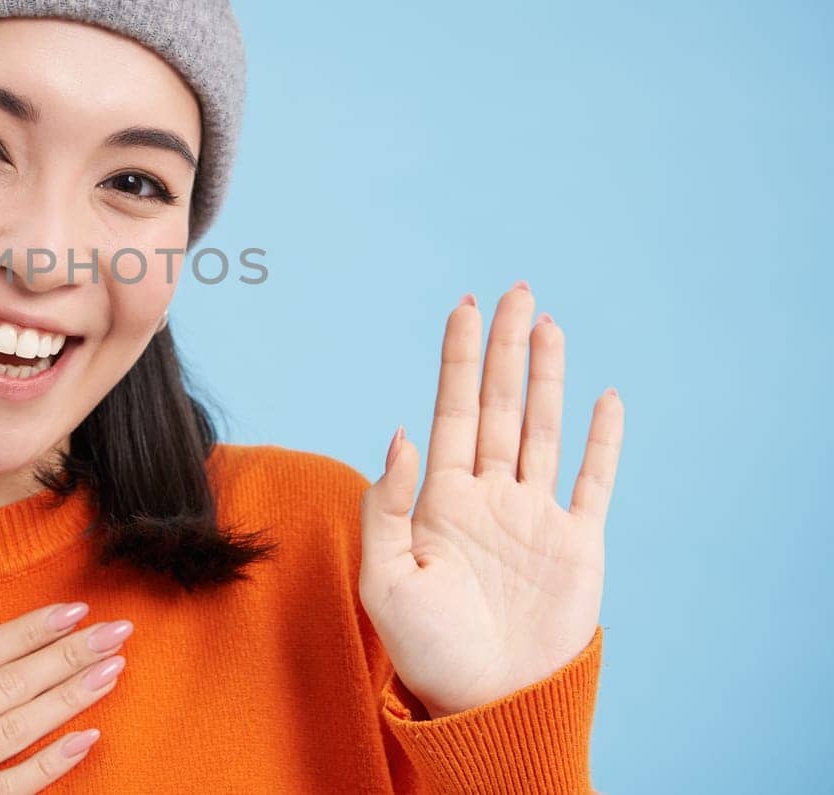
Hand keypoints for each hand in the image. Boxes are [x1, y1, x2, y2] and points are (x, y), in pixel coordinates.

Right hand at [0, 576, 130, 792]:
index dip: (26, 633)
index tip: (71, 610)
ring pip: (16, 732)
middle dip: (66, 656)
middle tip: (118, 631)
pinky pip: (5, 793)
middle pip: (8, 687)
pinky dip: (48, 768)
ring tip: (113, 671)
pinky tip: (86, 742)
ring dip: (69, 699)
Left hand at [358, 281, 623, 717]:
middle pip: (501, 405)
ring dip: (547, 377)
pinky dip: (602, 440)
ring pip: (544, 429)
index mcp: (442, 498)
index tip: (461, 307)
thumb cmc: (424, 646)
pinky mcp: (577, 544)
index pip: (452, 410)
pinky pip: (593, 481)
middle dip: (504, 348)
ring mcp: (535, 515)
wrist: (485, 700)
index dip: (457, 359)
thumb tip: (400, 434)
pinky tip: (605, 397)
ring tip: (546, 324)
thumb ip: (387, 505)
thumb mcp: (385, 577)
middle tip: (513, 290)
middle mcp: (490, 494)